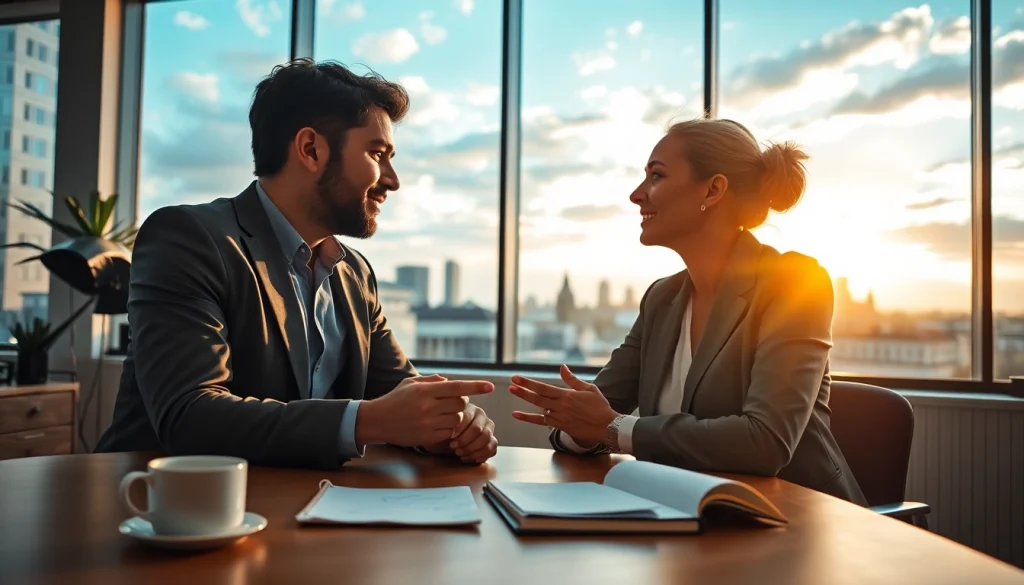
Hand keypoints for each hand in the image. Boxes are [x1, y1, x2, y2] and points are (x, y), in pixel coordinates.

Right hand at [357, 375, 493, 447]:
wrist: (377, 421)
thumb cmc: (395, 399)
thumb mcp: (410, 384)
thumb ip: (432, 381)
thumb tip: (450, 381)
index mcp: (425, 390)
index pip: (457, 387)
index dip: (476, 387)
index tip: (490, 387)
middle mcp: (428, 406)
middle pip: (460, 404)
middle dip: (461, 402)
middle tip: (451, 403)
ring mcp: (428, 423)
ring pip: (457, 419)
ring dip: (455, 416)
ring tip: (442, 415)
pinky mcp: (428, 437)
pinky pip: (449, 433)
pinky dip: (448, 429)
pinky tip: (437, 426)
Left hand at [447, 403, 496, 463]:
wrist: (443, 441)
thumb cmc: (441, 432)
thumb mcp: (439, 427)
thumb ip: (446, 424)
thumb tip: (452, 431)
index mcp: (469, 408)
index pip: (468, 418)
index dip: (459, 431)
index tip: (450, 439)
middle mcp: (481, 416)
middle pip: (478, 430)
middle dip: (465, 442)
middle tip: (454, 448)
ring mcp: (488, 429)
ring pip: (487, 440)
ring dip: (472, 450)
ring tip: (459, 454)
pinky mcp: (491, 442)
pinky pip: (492, 449)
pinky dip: (480, 456)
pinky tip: (468, 458)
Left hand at [509, 364, 616, 446]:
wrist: (607, 427)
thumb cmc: (600, 406)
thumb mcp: (589, 388)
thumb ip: (572, 379)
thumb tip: (562, 367)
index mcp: (567, 395)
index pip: (543, 388)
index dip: (529, 383)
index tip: (517, 378)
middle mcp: (561, 406)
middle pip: (537, 397)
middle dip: (523, 390)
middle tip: (511, 384)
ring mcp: (559, 417)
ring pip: (538, 408)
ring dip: (525, 400)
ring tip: (513, 392)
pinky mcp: (560, 426)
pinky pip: (541, 421)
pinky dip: (528, 418)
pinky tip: (517, 414)